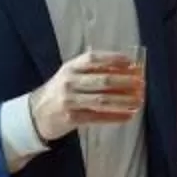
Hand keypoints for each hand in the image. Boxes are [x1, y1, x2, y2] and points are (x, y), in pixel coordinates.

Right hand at [29, 50, 144, 142]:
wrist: (35, 114)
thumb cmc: (59, 92)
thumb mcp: (70, 75)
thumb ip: (92, 72)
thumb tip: (124, 71)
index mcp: (70, 67)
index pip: (94, 59)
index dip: (114, 59)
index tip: (131, 62)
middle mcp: (69, 82)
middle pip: (102, 81)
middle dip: (124, 82)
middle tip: (141, 84)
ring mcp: (70, 101)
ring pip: (102, 101)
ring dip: (123, 101)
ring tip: (139, 101)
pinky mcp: (72, 118)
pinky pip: (97, 118)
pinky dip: (115, 117)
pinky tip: (128, 116)